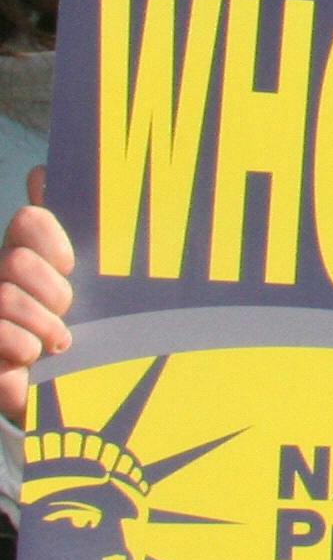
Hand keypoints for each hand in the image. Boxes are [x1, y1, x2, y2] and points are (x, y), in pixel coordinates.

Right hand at [0, 170, 74, 419]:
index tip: (70, 263)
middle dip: (51, 291)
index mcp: (28, 252)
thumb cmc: (87, 324)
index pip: (29, 220)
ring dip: (41, 324)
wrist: (71, 388)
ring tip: (58, 342)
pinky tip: (32, 360)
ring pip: (4, 296)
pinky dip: (19, 348)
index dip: (50, 238)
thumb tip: (45, 172)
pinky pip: (0, 336)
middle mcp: (2, 277)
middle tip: (67, 310)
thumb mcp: (96, 280)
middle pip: (16, 260)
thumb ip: (84, 231)